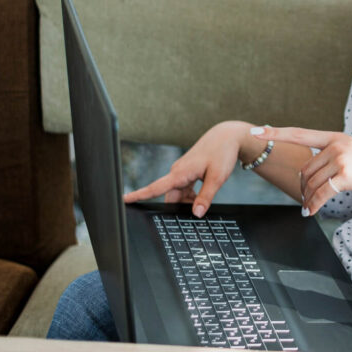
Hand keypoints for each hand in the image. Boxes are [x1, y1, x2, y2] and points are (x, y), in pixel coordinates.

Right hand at [123, 121, 247, 216]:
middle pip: (170, 197)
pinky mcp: (188, 172)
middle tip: (193, 214)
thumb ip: (206, 197)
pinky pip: (184, 190)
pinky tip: (202, 198)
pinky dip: (192, 196)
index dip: (138, 195)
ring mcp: (182, 172)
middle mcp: (177, 172)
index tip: (123, 201)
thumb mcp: (217, 177)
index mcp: (179, 173)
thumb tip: (196, 214)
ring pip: (178, 195)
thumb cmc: (222, 153)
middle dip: (179, 208)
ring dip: (188, 202)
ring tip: (204, 202)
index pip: (154, 188)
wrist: (228, 136)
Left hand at [250, 127, 351, 214]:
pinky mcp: (347, 177)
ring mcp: (342, 160)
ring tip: (311, 206)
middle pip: (305, 169)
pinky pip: (321, 194)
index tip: (256, 130)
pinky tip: (310, 212)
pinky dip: (313, 205)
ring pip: (311, 183)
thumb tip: (311, 175)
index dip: (276, 132)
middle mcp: (336, 145)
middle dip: (303, 186)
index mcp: (335, 137)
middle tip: (307, 198)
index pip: (300, 133)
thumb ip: (334, 157)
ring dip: (308, 198)